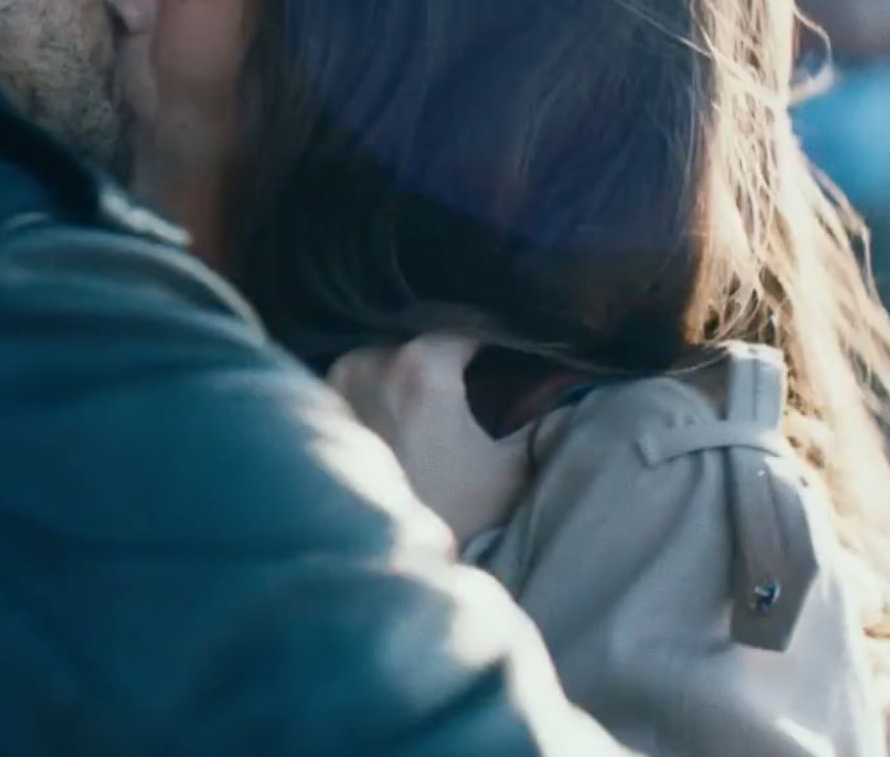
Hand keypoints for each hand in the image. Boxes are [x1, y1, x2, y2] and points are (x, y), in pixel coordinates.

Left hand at [328, 334, 531, 547]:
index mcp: (420, 363)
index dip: (503, 337)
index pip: (474, 325)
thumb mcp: (514, 469)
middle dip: (457, 351)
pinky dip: (387, 384)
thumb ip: (545, 417)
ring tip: (450, 392)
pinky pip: (363, 375)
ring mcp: (338, 377)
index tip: (524, 353)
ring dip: (419, 367)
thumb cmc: (454, 515)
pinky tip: (408, 410)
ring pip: (393, 351)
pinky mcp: (320, 402)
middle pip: (428, 336)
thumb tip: (569, 384)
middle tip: (488, 371)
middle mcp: (370, 357)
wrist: (383, 564)